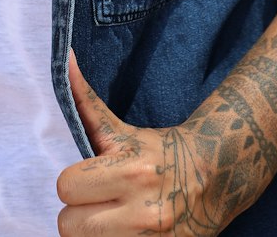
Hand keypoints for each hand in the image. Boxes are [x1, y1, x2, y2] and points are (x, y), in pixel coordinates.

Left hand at [56, 52, 240, 235]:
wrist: (212, 177)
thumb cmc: (158, 150)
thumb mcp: (123, 129)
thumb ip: (87, 103)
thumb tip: (65, 58)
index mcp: (129, 169)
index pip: (66, 186)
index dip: (72, 183)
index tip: (85, 180)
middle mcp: (142, 209)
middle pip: (68, 225)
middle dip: (77, 214)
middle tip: (93, 203)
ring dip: (91, 235)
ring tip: (107, 220)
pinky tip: (121, 232)